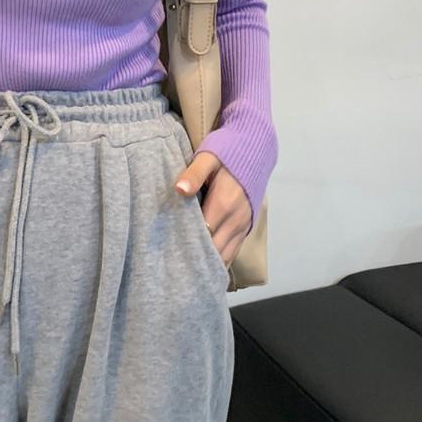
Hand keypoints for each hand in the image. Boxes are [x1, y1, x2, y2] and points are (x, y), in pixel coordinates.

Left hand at [174, 152, 250, 268]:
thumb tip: (179, 189)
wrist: (256, 148)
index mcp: (223, 204)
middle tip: (171, 266)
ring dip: (207, 263)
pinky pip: (233, 252)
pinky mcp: (246, 227)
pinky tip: (204, 267)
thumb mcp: (208, 157)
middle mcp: (235, 220)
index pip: (202, 234)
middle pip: (213, 250)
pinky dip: (219, 261)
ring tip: (185, 272)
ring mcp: (242, 225)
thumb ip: (193, 174)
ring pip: (224, 255)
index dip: (185, 244)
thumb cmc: (227, 152)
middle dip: (194, 258)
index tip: (165, 251)